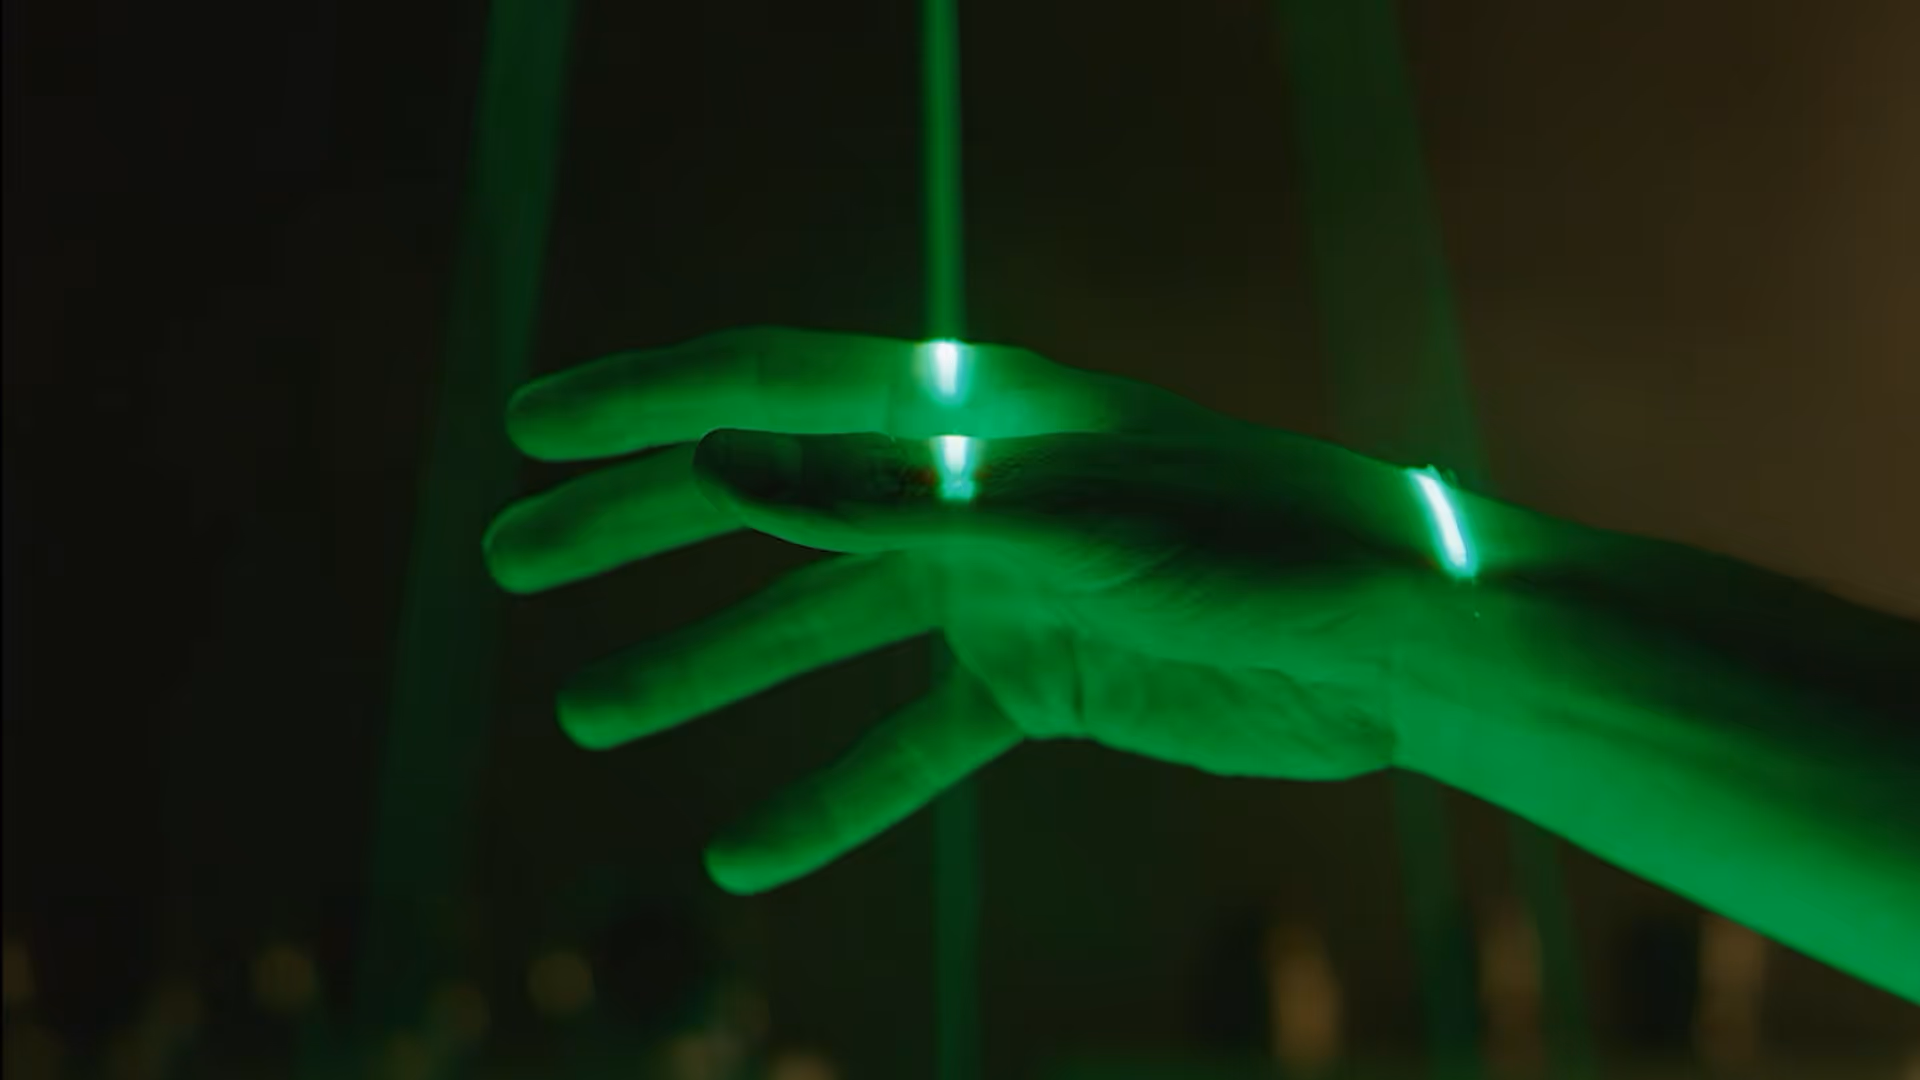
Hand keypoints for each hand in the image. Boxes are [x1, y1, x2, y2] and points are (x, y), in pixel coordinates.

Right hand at [485, 327, 1435, 893]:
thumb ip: (894, 504)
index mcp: (967, 410)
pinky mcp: (1040, 678)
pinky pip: (907, 742)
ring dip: (705, 674)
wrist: (1397, 643)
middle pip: (766, 502)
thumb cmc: (1255, 548)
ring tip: (588, 719)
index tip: (525, 436)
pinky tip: (748, 856)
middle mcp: (966, 486)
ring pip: (817, 634)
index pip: (769, 389)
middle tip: (511, 562)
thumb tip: (715, 468)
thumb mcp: (1063, 526)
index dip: (639, 406)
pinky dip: (831, 795)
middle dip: (634, 532)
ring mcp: (997, 586)